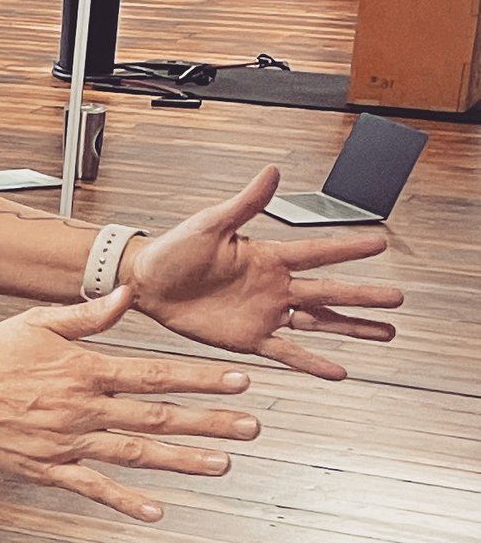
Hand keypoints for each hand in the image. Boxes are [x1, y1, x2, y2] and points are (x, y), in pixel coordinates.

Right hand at [0, 285, 258, 519]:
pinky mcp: (44, 468)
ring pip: (135, 451)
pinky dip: (123, 501)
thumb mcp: (36, 321)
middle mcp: (81, 406)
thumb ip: (88, 316)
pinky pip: (91, 487)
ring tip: (221, 464)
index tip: (239, 381)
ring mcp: (64, 440)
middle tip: (250, 427)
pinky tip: (154, 510)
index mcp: (83, 368)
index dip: (201, 379)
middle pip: (157, 415)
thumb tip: (127, 297)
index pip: (156, 374)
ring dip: (181, 458)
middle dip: (209, 421)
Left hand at [124, 165, 401, 375]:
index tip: (380, 245)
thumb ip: (245, 203)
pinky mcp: (248, 337)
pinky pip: (286, 351)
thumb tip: (272, 172)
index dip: (348, 249)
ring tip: (384, 332)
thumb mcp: (210, 223)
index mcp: (267, 256)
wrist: (145, 284)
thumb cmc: (173, 250)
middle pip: (329, 291)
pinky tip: (337, 370)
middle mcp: (273, 285)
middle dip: (364, 295)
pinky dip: (311, 362)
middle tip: (397, 298)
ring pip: (318, 322)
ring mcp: (264, 313)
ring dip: (351, 328)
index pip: (318, 252)